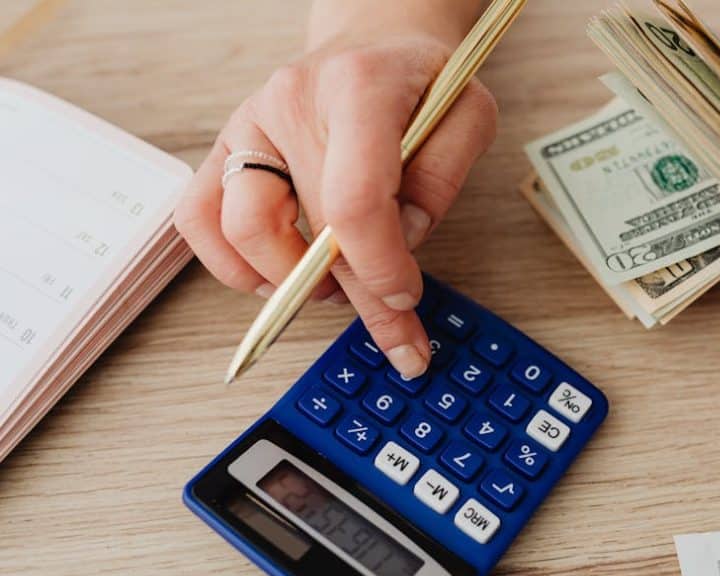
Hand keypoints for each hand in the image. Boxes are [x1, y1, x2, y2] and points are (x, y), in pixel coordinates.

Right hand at [174, 28, 496, 376]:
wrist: (374, 43)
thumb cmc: (420, 82)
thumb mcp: (467, 115)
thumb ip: (444, 176)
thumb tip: (402, 240)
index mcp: (358, 88)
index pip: (355, 199)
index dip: (380, 267)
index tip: (404, 298)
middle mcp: (291, 103)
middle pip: (310, 229)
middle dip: (359, 298)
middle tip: (396, 334)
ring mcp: (250, 125)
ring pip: (241, 231)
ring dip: (291, 282)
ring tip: (336, 287)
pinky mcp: (226, 148)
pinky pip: (199, 219)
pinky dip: (233, 264)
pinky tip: (279, 276)